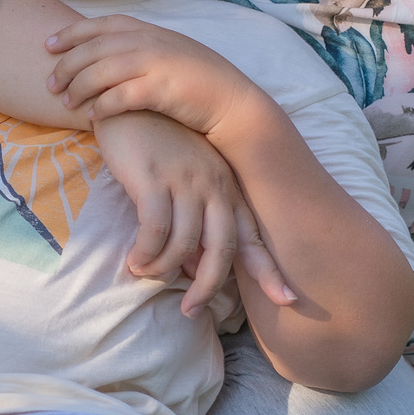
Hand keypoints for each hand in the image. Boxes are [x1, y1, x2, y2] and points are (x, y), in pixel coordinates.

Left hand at [45, 15, 263, 137]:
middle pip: (95, 48)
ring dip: (78, 86)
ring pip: (101, 71)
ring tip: (66, 101)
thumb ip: (141, 47)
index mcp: (150, 30)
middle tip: (50, 82)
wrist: (232, 103)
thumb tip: (105, 54)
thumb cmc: (198, 82)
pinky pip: (120, 96)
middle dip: (67, 64)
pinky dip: (101, 105)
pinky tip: (92, 115)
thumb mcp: (168, 53)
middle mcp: (150, 41)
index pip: (102, 26)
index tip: (48, 44)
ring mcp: (156, 64)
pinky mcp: (161, 90)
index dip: (72, 33)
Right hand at [94, 111, 296, 318]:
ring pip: (184, 245)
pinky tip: (134, 260)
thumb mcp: (184, 179)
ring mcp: (184, 181)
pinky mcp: (153, 179)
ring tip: (144, 273)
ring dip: (162, 268)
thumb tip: (188, 270)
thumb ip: (193, 221)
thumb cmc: (155, 146)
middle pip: (221, 250)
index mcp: (224, 188)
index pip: (251, 235)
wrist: (128, 104)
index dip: (268, 269)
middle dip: (208, 287)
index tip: (286, 299)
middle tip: (191, 310)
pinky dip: (146, 253)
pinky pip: (155, 230)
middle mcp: (212, 185)